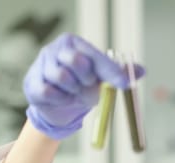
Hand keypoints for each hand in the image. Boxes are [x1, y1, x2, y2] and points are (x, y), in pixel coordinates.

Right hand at [23, 33, 144, 139]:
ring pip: (62, 78)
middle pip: (76, 62)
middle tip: (86, 84)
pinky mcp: (32, 83)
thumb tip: (142, 71)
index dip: (111, 71)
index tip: (124, 84)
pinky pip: (50, 92)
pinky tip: (61, 98)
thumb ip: (119, 74)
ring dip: (73, 91)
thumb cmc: (81, 86)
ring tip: (72, 91)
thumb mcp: (102, 79)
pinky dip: (60, 99)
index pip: (95, 56)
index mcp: (74, 44)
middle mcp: (55, 49)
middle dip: (87, 79)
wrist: (59, 107)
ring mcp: (41, 65)